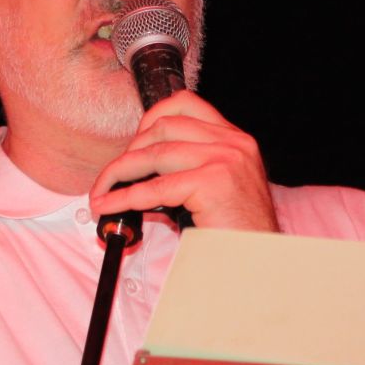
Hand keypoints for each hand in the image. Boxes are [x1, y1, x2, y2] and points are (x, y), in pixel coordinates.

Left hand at [89, 92, 279, 232]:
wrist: (261, 260)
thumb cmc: (237, 231)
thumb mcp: (216, 188)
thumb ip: (186, 170)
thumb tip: (139, 171)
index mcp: (235, 139)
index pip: (186, 104)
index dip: (151, 117)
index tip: (133, 141)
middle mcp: (233, 143)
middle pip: (164, 126)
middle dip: (130, 150)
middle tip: (113, 175)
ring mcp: (225, 160)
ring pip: (154, 153)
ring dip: (119, 172)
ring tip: (102, 191)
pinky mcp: (213, 183)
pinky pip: (155, 187)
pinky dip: (125, 197)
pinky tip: (110, 206)